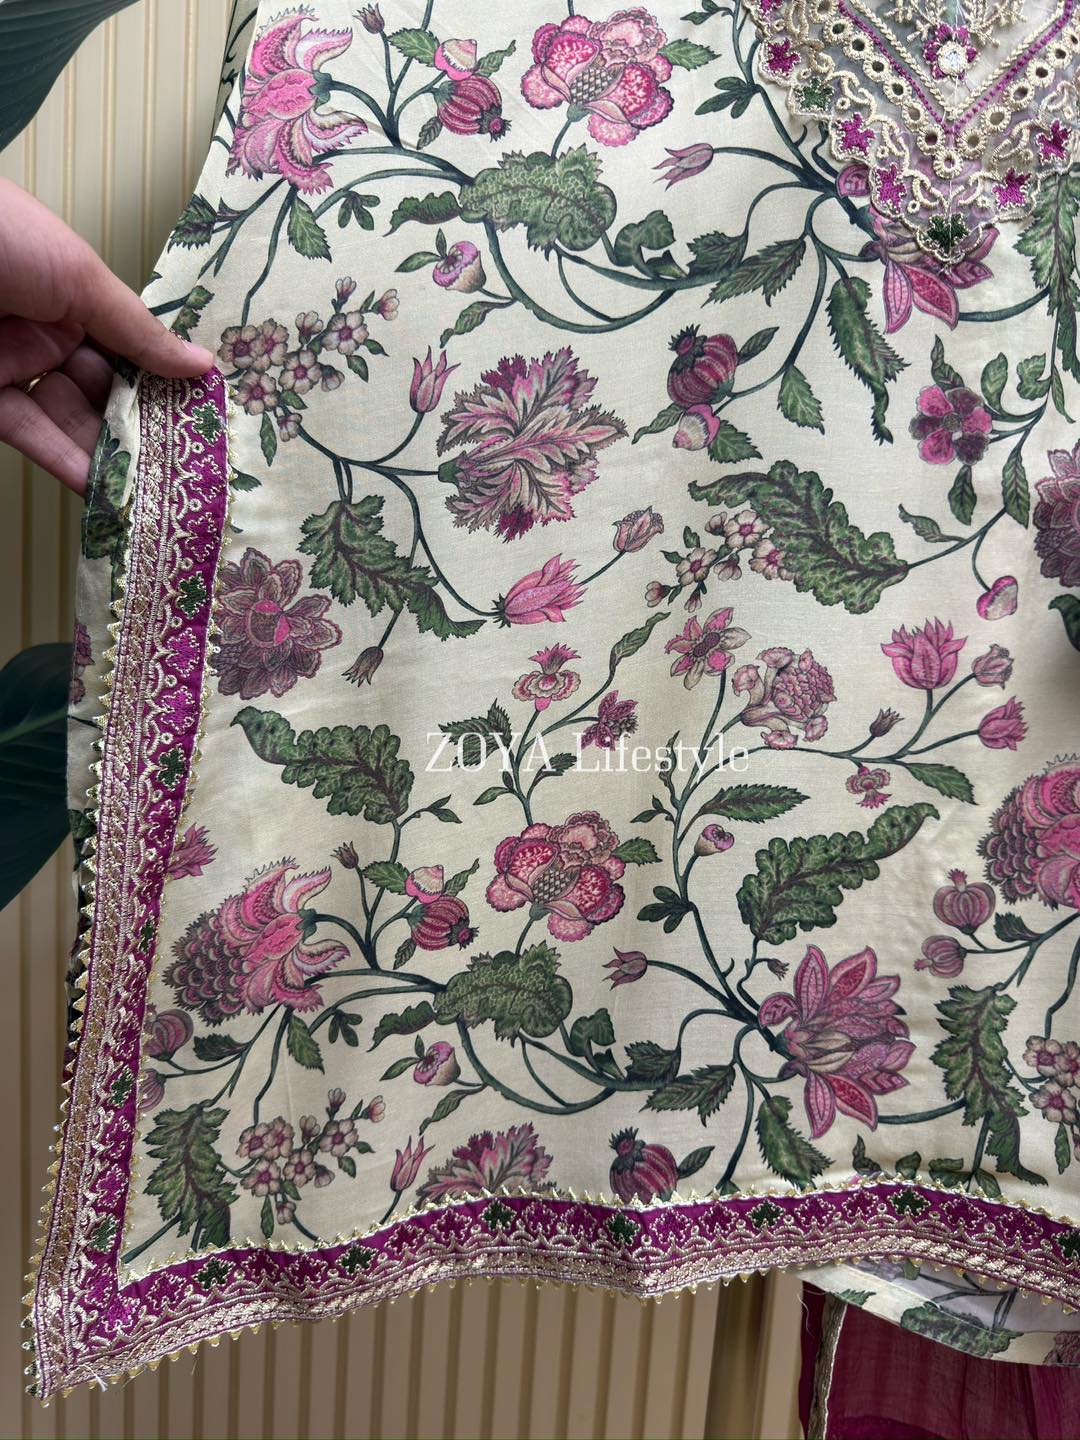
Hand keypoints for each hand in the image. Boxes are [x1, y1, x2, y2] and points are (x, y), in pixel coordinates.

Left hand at [0, 178, 213, 494]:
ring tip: (159, 480)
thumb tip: (200, 364)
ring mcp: (14, 368)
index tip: (202, 409)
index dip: (163, 377)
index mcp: (67, 291)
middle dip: (144, 421)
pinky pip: (35, 437)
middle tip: (189, 455)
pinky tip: (110, 487)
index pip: (127, 345)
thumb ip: (137, 330)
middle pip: (105, 388)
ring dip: (114, 451)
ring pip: (73, 419)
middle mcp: (42, 331)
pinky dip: (71, 464)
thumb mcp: (79, 276)